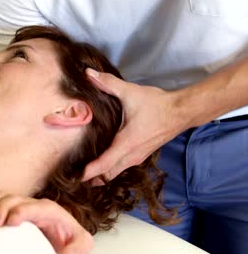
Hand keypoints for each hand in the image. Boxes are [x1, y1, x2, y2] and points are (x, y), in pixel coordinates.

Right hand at [0, 191, 93, 253]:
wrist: (61, 240)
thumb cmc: (70, 241)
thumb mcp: (81, 244)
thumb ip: (78, 247)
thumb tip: (64, 253)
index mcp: (51, 211)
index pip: (35, 207)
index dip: (22, 210)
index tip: (11, 221)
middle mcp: (33, 204)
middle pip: (14, 199)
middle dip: (1, 209)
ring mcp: (20, 205)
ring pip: (2, 197)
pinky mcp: (10, 209)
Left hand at [83, 68, 186, 182]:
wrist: (182, 111)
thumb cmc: (157, 104)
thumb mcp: (131, 92)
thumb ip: (108, 84)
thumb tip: (89, 75)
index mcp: (126, 143)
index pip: (104, 164)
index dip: (88, 172)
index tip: (74, 178)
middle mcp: (131, 155)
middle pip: (107, 175)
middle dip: (90, 179)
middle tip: (72, 178)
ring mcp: (137, 157)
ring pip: (115, 173)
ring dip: (100, 176)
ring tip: (81, 174)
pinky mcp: (141, 155)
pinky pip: (121, 168)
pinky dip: (109, 170)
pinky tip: (100, 164)